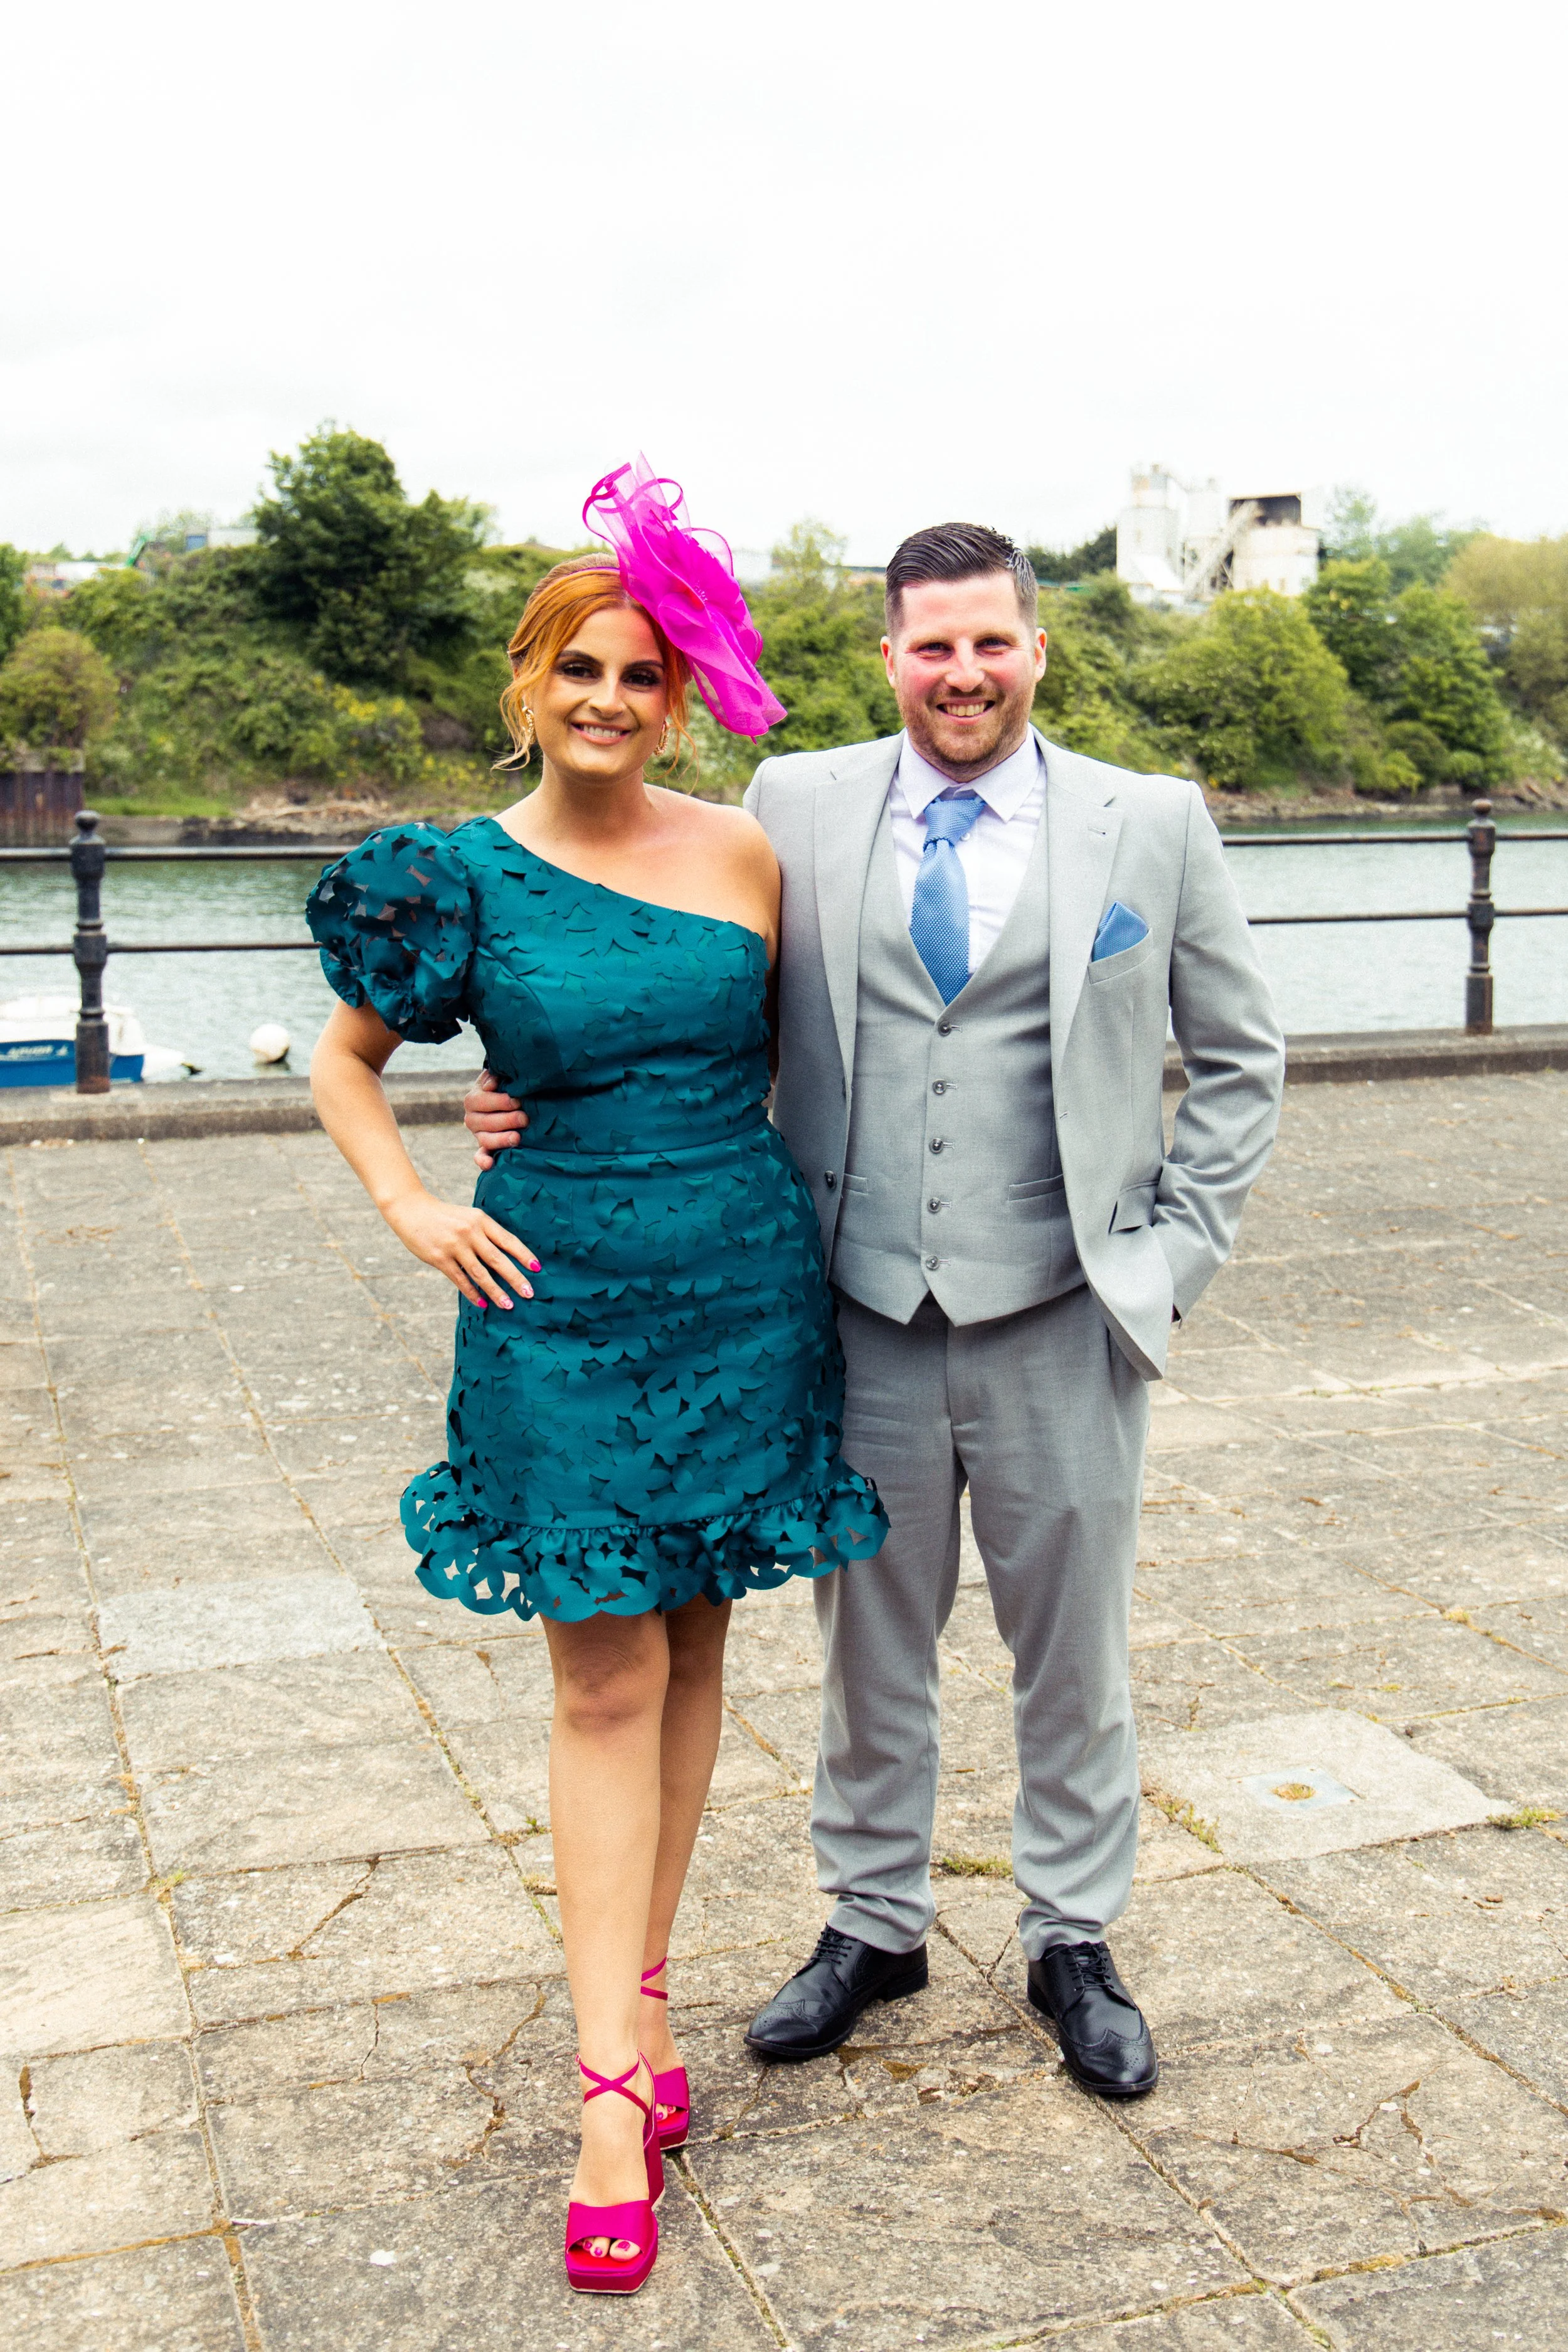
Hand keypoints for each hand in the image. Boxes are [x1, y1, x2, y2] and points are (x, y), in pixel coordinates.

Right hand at [382, 1190, 538, 1308]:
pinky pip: (460, 1279)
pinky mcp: (440, 1258)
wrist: (412, 1209)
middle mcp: (470, 1232)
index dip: (523, 1255)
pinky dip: (472, 1292)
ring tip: (508, 1305)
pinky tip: (482, 1302)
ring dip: (496, 1291)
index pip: (508, 1240)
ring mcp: (455, 1246)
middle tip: (529, 1293)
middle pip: (498, 1259)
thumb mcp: (468, 1217)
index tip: (537, 1268)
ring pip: (480, 1273)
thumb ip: (485, 1234)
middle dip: (515, 1278)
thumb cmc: (445, 1216)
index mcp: (481, 1220)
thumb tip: (506, 1258)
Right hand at [465, 1068, 527, 1170]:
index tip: (517, 1101)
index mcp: (472, 1100)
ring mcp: (478, 1134)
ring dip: (501, 1140)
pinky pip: (479, 1156)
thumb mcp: (497, 1077)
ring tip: (517, 1138)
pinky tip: (490, 1165)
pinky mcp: (484, 1147)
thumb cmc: (502, 1086)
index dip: (500, 1102)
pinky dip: (483, 1161)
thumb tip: (491, 1085)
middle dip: (507, 1120)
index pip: (483, 1101)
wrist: (501, 1098)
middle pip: (486, 1122)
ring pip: (485, 1139)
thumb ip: (492, 1077)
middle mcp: (471, 1118)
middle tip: (525, 1118)